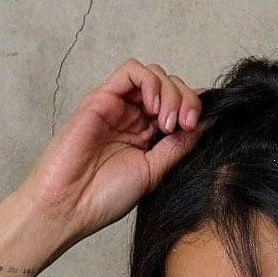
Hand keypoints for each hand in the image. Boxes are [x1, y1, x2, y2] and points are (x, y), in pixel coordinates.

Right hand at [13, 58, 204, 243]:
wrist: (69, 205)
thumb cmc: (104, 197)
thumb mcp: (154, 172)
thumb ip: (179, 146)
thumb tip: (209, 123)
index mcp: (148, 138)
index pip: (179, 107)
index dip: (194, 109)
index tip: (198, 128)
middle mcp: (134, 119)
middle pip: (171, 87)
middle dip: (186, 100)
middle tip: (184, 125)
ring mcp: (118, 106)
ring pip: (154, 75)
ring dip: (170, 92)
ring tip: (167, 121)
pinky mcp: (101, 97)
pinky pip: (131, 71)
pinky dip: (149, 81)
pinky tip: (153, 106)